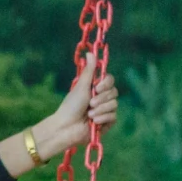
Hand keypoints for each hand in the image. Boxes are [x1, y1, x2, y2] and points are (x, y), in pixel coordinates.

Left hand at [4, 62, 118, 177]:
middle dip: (101, 98)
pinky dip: (102, 118)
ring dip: (100, 109)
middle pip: (114, 92)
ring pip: (114, 105)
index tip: (96, 87)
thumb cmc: (71, 106)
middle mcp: (102, 98)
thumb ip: (89, 71)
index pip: (110, 80)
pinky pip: (114, 116)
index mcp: (95, 88)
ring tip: (89, 114)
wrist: (67, 127)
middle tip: (90, 103)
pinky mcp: (107, 122)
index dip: (106, 83)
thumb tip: (90, 53)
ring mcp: (105, 110)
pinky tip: (93, 122)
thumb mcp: (81, 87)